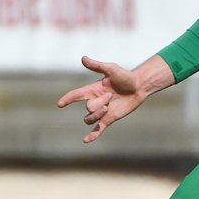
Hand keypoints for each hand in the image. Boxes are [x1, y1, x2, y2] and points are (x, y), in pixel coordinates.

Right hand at [57, 55, 172, 142]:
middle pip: (88, 108)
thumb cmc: (125, 76)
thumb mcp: (111, 69)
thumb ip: (96, 66)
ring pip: (89, 119)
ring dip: (97, 114)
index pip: (76, 95)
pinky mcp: (109, 118)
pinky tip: (85, 140)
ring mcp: (102, 111)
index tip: (60, 104)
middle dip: (99, 103)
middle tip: (112, 95)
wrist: (139, 87)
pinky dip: (92, 135)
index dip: (68, 99)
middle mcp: (95, 100)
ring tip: (109, 107)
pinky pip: (98, 129)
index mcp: (93, 89)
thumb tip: (83, 58)